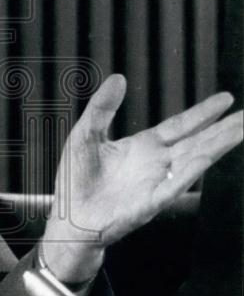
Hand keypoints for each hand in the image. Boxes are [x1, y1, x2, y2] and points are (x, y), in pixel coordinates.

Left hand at [42, 74, 242, 279]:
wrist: (68, 217)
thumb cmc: (76, 180)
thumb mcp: (86, 134)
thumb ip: (102, 107)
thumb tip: (118, 78)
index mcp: (143, 146)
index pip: (180, 126)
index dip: (203, 113)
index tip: (227, 99)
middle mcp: (156, 164)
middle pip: (197, 142)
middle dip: (225, 128)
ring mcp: (156, 184)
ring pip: (194, 161)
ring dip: (218, 146)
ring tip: (240, 130)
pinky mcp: (149, 204)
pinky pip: (174, 187)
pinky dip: (189, 172)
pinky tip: (206, 158)